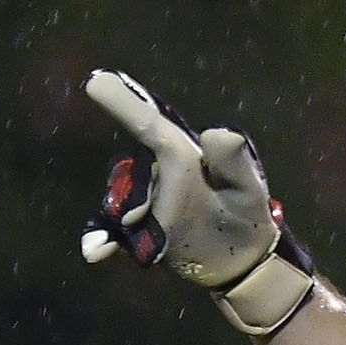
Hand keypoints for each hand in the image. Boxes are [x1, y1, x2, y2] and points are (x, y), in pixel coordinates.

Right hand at [82, 69, 314, 335]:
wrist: (241, 263)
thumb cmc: (247, 215)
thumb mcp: (248, 189)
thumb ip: (234, 162)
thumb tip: (218, 131)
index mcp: (182, 157)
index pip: (152, 128)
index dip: (126, 104)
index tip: (96, 81)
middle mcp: (159, 176)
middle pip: (131, 175)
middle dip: (131, 193)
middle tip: (137, 217)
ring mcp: (147, 205)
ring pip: (121, 204)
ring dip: (122, 218)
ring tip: (138, 232)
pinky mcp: (140, 234)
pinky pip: (115, 235)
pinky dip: (103, 241)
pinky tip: (97, 253)